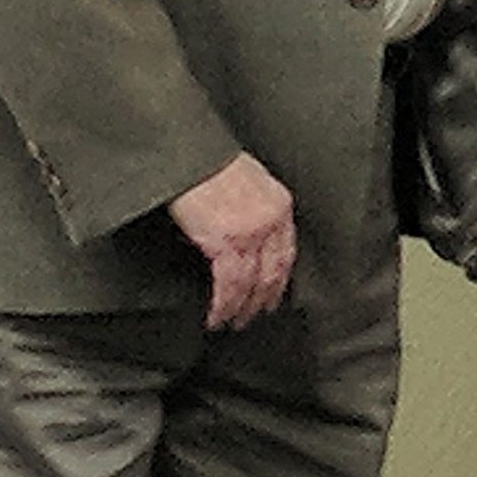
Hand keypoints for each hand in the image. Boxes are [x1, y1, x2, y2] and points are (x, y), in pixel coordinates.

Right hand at [168, 152, 295, 330]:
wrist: (190, 154)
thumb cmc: (210, 163)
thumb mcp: (248, 180)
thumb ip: (255, 206)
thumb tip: (249, 230)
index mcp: (279, 204)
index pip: (286, 252)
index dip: (280, 279)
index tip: (273, 295)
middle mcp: (271, 220)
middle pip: (273, 272)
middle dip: (263, 300)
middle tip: (254, 316)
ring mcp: (250, 233)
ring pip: (251, 284)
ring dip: (241, 309)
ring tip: (231, 322)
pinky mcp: (225, 243)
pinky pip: (228, 285)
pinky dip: (222, 305)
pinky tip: (216, 315)